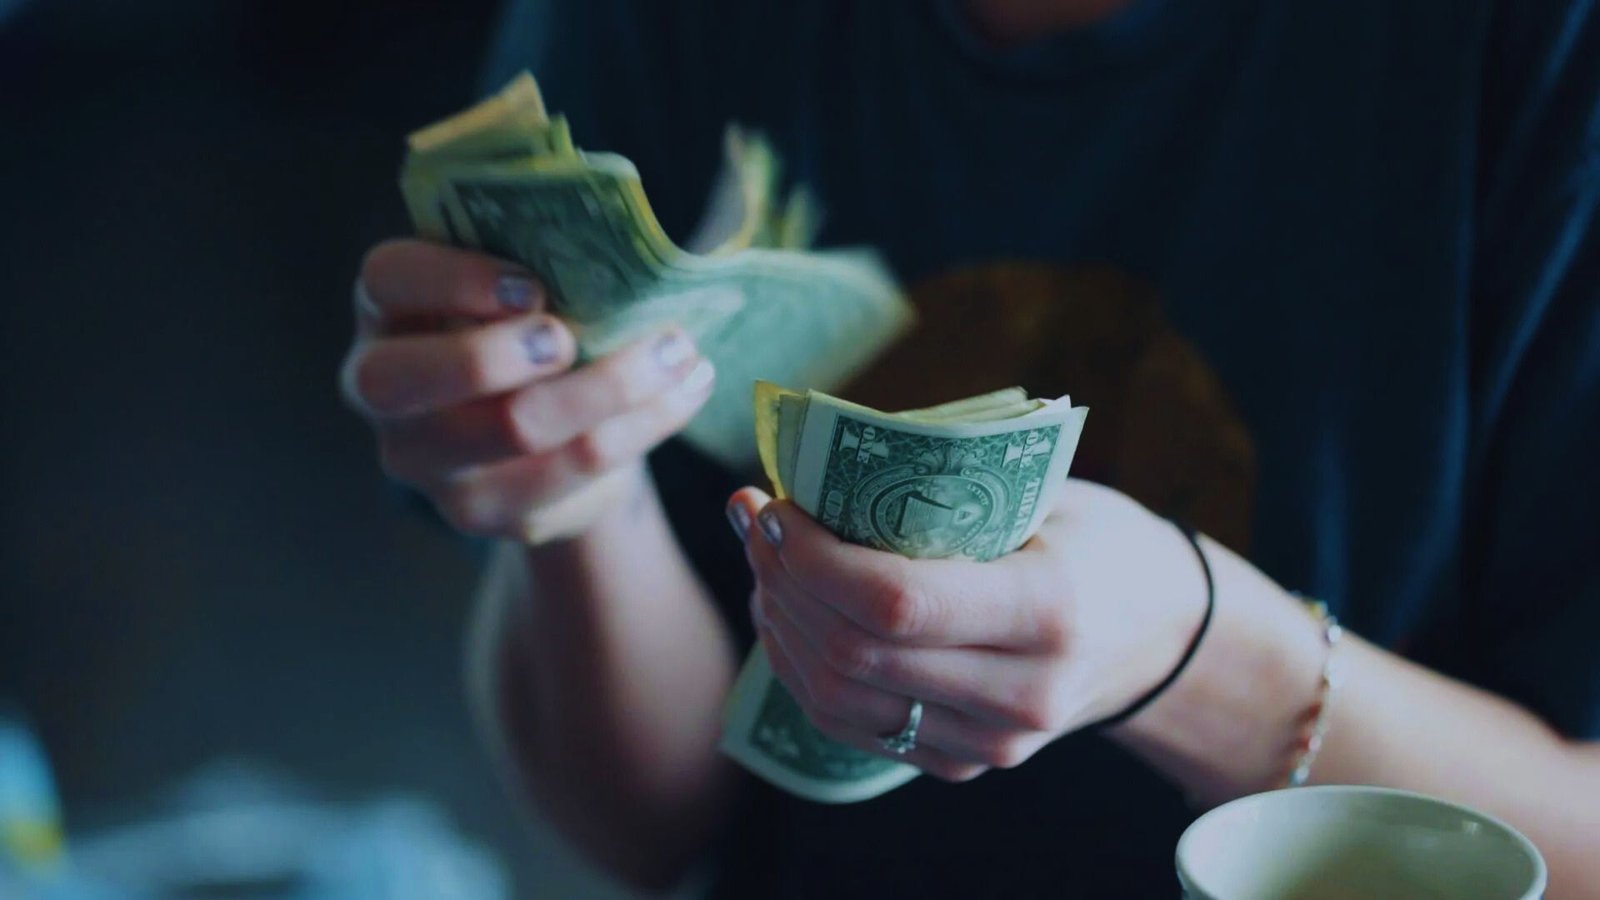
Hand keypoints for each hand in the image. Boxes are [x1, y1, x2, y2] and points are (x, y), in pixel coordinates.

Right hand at [341, 239, 714, 542]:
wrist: (545, 438)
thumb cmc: (527, 330)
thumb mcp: (517, 285)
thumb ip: (536, 253)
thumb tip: (609, 223)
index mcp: (387, 309)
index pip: (387, 279)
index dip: (453, 278)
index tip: (531, 285)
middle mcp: (383, 390)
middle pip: (411, 378)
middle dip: (499, 353)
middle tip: (571, 338)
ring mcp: (427, 461)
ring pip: (514, 427)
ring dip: (611, 384)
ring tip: (678, 351)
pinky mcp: (486, 510)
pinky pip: (573, 467)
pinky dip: (644, 423)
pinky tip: (686, 389)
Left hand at [727, 479, 1208, 781]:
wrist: (1157, 632)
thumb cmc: (1093, 539)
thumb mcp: (1042, 493)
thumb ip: (941, 489)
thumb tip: (810, 465)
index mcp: (1048, 610)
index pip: (895, 602)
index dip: (812, 557)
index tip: (774, 504)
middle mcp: (1022, 693)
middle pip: (854, 655)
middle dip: (782, 582)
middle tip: (753, 520)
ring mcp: (993, 742)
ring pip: (838, 701)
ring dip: (780, 626)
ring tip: (763, 562)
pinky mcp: (964, 763)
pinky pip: (852, 727)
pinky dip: (802, 668)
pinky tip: (788, 612)